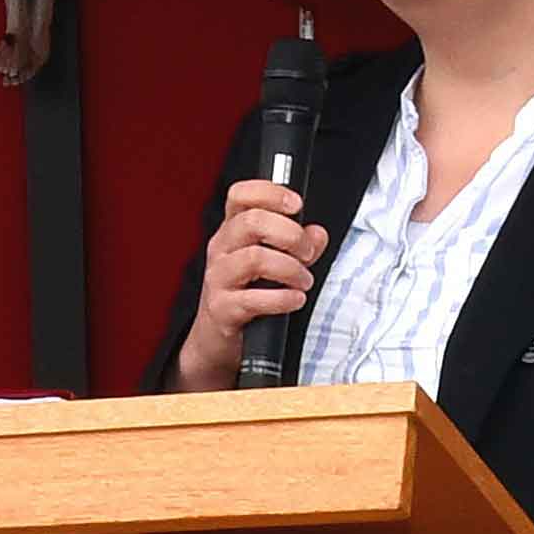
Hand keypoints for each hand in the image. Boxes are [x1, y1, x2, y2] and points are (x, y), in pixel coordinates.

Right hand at [167, 180, 326, 391]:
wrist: (216, 341)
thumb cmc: (244, 296)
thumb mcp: (273, 265)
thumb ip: (298, 247)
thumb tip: (317, 234)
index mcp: (232, 232)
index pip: (241, 195)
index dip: (270, 192)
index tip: (296, 204)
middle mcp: (221, 250)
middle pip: (252, 221)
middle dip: (291, 234)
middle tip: (308, 252)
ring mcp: (218, 279)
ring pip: (255, 258)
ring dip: (290, 269)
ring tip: (303, 281)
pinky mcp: (222, 309)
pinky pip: (254, 298)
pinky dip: (283, 298)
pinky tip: (295, 300)